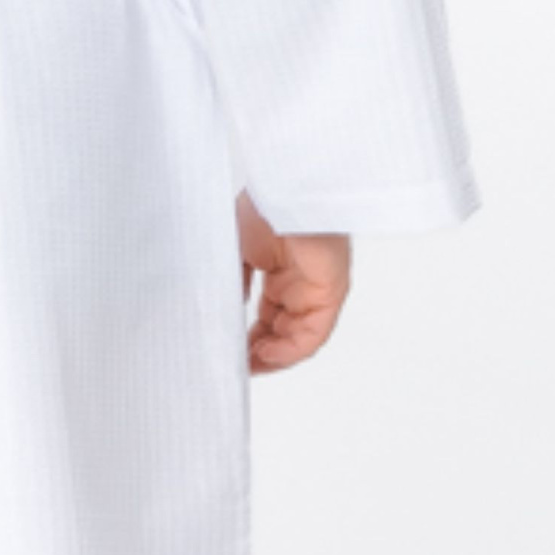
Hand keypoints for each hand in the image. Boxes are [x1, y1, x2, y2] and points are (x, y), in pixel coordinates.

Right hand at [236, 190, 350, 372]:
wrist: (282, 188)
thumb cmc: (260, 207)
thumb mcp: (232, 252)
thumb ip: (230, 286)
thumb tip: (222, 317)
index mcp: (279, 270)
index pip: (268, 316)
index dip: (248, 339)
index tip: (230, 354)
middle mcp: (300, 282)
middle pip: (283, 331)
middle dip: (258, 353)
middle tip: (236, 366)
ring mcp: (317, 288)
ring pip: (298, 337)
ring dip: (272, 356)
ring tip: (247, 365)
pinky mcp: (331, 292)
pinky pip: (313, 333)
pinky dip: (289, 350)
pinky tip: (265, 355)